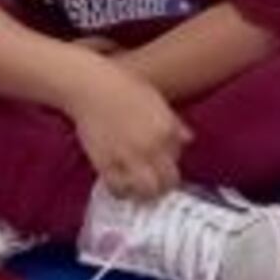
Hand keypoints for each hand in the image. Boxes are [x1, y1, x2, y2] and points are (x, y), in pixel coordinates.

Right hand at [68, 65, 189, 201]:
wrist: (91, 87)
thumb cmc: (123, 87)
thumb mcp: (157, 101)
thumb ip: (174, 123)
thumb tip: (187, 139)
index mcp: (167, 130)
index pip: (178, 160)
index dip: (171, 164)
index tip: (164, 165)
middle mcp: (151, 147)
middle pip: (167, 182)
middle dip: (164, 185)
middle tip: (158, 184)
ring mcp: (128, 157)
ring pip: (146, 191)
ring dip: (146, 193)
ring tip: (141, 189)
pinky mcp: (106, 163)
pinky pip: (118, 189)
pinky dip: (122, 191)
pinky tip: (122, 186)